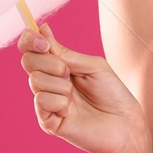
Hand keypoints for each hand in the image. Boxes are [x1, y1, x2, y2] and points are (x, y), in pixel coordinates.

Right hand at [18, 21, 148, 152]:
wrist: (124, 124)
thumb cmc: (112, 93)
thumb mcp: (92, 66)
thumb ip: (65, 52)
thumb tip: (42, 29)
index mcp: (58, 66)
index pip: (31, 49)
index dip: (30, 40)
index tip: (44, 42)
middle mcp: (49, 83)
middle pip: (28, 61)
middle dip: (49, 62)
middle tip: (68, 72)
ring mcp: (47, 103)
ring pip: (35, 80)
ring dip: (59, 84)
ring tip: (74, 94)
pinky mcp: (48, 122)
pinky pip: (41, 101)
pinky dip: (58, 101)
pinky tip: (69, 109)